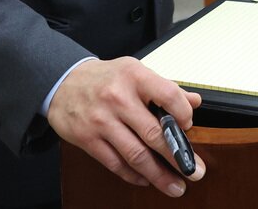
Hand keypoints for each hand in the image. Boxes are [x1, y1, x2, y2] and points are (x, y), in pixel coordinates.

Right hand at [47, 58, 203, 196]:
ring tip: (175, 186)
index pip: (168, 95)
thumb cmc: (105, 78)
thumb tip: (194, 101)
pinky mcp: (87, 139)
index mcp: (135, 77)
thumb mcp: (136, 72)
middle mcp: (118, 98)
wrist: (63, 83)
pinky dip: (133, 175)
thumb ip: (165, 87)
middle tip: (194, 172)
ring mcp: (101, 121)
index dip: (184, 114)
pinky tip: (146, 179)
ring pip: (135, 154)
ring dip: (159, 174)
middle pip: (154, 133)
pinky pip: (115, 163)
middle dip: (178, 157)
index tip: (189, 127)